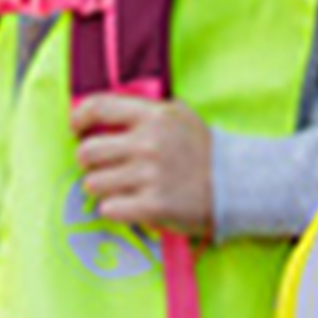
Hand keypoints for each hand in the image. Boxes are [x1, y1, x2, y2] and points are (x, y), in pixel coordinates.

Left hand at [71, 94, 212, 235]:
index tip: (78, 130)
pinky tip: (133, 205)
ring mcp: (151, 176)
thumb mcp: (181, 117)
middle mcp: (149, 143)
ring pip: (93, 184)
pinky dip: (117, 209)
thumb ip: (145, 111)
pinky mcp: (154, 206)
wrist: (240, 184)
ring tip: (124, 188)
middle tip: (104, 167)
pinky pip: (109, 209)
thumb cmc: (205, 151)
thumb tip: (103, 112)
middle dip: (90, 162)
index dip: (79, 119)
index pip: (98, 107)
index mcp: (155, 116)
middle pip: (87, 152)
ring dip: (104, 189)